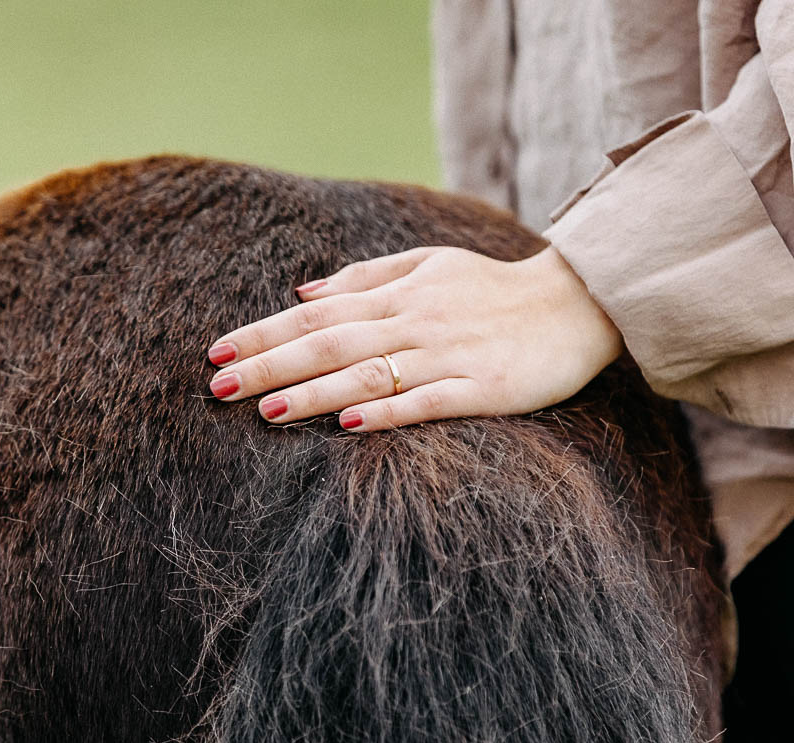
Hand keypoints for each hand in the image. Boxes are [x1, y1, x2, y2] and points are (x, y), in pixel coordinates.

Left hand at [205, 245, 623, 431]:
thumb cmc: (492, 288)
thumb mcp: (429, 264)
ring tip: (266, 411)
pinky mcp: (482, 388)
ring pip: (368, 374)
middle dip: (269, 364)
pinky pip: (426, 402)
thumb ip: (364, 277)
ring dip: (314, 393)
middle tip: (218, 387)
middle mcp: (414, 321)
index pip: (315, 313)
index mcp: (398, 294)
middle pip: (329, 343)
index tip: (217, 353)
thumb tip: (300, 292)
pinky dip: (385, 413)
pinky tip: (346, 426)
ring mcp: (448, 355)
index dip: (263, 333)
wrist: (576, 304)